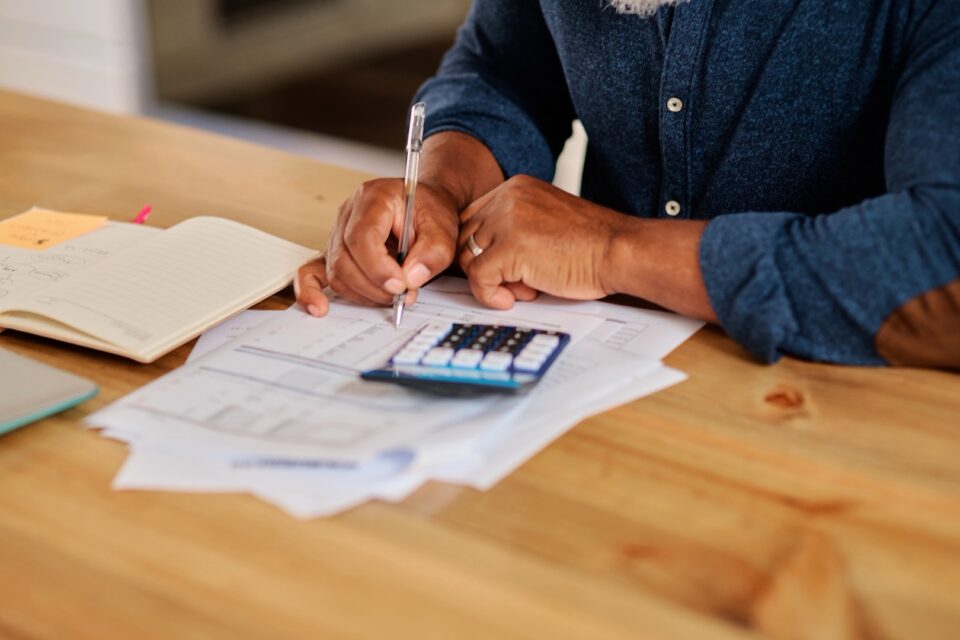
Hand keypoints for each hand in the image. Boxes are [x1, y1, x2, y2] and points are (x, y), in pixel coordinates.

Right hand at [295, 178, 459, 315]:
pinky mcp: (334, 252)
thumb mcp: (443, 226)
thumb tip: (411, 279)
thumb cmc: (428, 212)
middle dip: (374, 286)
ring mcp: (337, 233)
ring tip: (392, 297)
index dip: (378, 267)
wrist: (422, 206)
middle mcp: (348, 214)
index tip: (400, 286)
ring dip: (363, 293)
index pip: (362, 236)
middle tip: (403, 296)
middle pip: (345, 258)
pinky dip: (312, 291)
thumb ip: (433, 251)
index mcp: (373, 197)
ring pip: (336, 272)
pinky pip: (312, 272)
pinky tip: (319, 307)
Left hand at [457, 175, 628, 307]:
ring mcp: (507, 221)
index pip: (472, 219)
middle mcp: (507, 198)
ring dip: (491, 281)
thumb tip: (481, 256)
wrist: (619, 251)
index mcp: (516, 188)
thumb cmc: (592, 245)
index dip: (482, 249)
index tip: (503, 268)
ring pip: (468, 258)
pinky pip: (478, 278)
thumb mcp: (545, 222)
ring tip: (525, 288)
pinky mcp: (510, 248)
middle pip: (464, 238)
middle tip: (518, 282)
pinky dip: (491, 295)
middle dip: (484, 266)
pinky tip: (515, 298)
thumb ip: (515, 228)